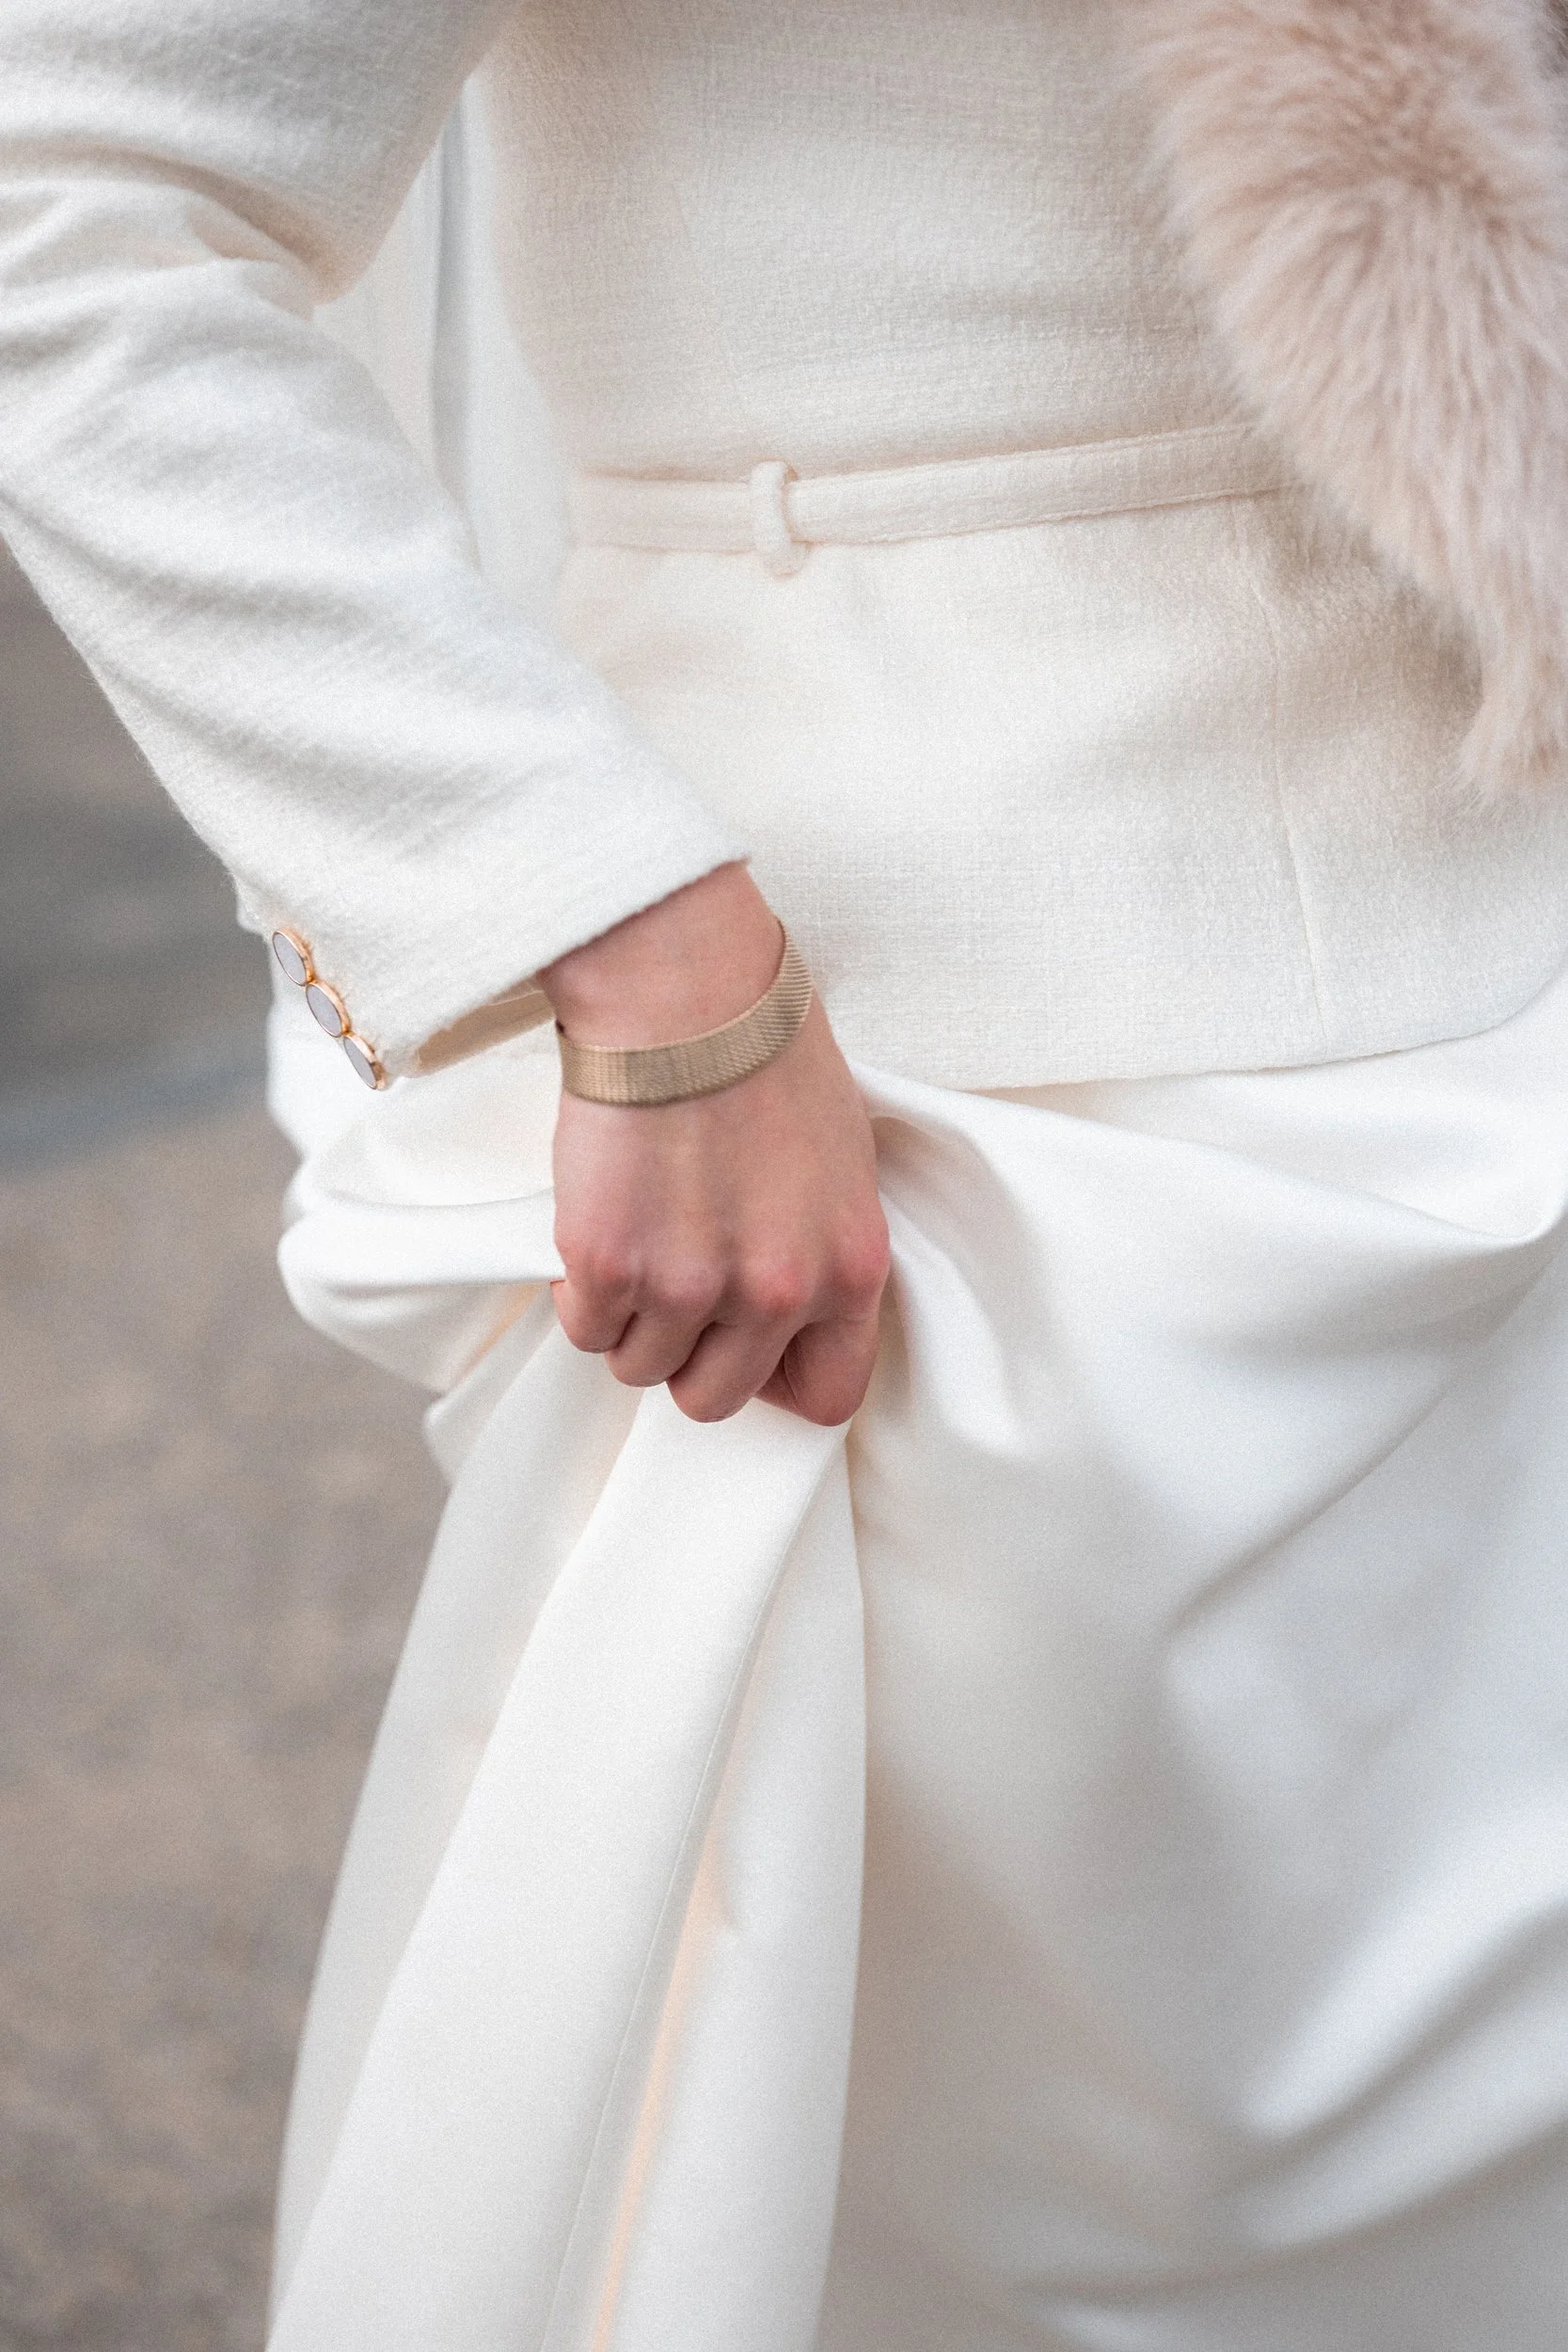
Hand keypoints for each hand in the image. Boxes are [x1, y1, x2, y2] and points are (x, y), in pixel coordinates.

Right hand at [539, 865, 889, 1424]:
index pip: (830, 1394)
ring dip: (631, 1321)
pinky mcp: (612, 1266)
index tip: (747, 1351)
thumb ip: (819, 1246)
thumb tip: (786, 1303)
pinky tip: (598, 1234)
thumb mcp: (839, 1161)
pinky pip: (586, 1328)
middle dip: (689, 1355)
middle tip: (673, 1293)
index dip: (778, 1382)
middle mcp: (778, 1292)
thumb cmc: (761, 1048)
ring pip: (641, 1367)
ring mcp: (693, 1286)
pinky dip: (581, 1294)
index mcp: (849, 1268)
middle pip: (716, 1397)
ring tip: (635, 1247)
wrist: (684, 989)